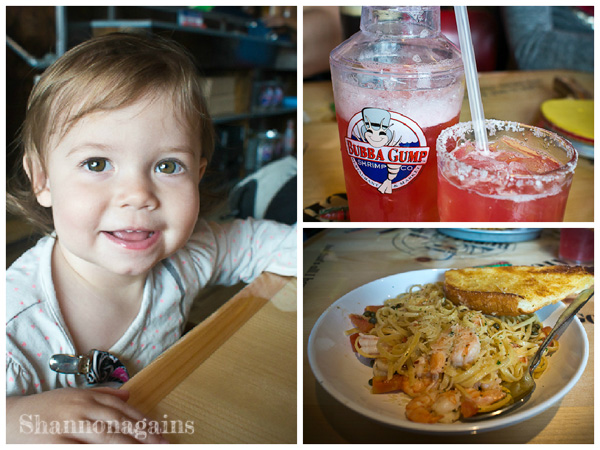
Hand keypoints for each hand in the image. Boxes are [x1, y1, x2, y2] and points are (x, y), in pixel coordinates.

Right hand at [7, 387, 167, 443]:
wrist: (8, 419)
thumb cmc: (45, 409)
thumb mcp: (73, 395)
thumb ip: (102, 395)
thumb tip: (128, 396)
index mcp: (86, 397)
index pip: (122, 410)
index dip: (143, 422)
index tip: (160, 433)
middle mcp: (79, 409)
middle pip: (117, 424)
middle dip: (142, 436)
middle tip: (162, 445)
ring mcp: (66, 427)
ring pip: (104, 438)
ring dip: (128, 446)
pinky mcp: (54, 445)